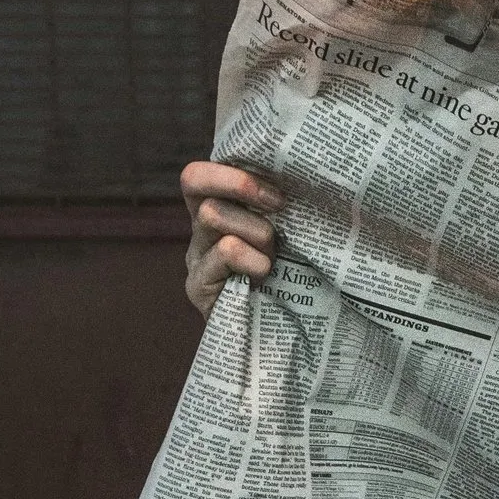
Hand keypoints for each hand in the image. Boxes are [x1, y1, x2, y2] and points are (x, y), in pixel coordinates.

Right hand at [180, 158, 281, 316]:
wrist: (283, 329)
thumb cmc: (290, 270)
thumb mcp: (285, 228)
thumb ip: (278, 201)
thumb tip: (305, 168)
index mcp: (217, 206)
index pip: (199, 172)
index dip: (231, 169)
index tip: (275, 187)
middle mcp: (199, 227)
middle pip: (194, 179)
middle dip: (242, 185)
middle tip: (279, 205)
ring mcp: (195, 255)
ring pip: (212, 214)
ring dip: (256, 229)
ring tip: (273, 254)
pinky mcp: (197, 284)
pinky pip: (225, 251)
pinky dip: (253, 258)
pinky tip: (265, 275)